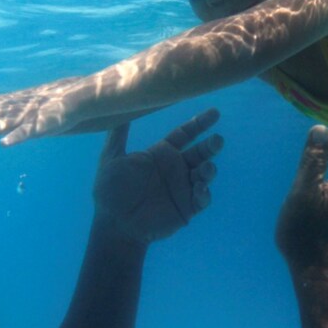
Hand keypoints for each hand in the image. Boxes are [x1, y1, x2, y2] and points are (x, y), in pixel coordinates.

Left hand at [93, 109, 223, 243]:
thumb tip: (118, 103)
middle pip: (200, 152)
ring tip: (206, 169)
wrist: (114, 224)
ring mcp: (183, 188)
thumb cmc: (110, 191)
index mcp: (161, 154)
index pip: (185, 134)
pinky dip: (204, 193)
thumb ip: (118, 134)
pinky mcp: (187, 208)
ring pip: (204, 174)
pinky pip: (202, 199)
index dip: (199, 123)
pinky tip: (199, 189)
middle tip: (217, 140)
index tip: (214, 113)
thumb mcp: (111, 158)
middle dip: (211, 145)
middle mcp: (175, 168)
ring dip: (209, 170)